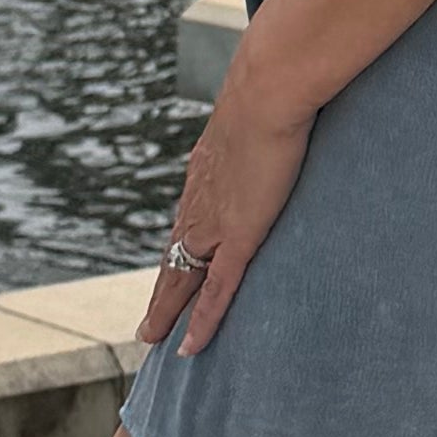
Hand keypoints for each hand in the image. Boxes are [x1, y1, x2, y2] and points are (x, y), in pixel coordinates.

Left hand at [147, 52, 318, 358]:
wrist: (267, 92)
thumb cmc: (273, 90)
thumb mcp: (263, 111)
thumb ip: (266, 124)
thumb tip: (286, 109)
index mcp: (204, 173)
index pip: (186, 221)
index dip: (178, 249)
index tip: (172, 266)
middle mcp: (199, 202)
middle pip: (173, 257)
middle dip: (162, 291)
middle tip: (149, 321)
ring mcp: (215, 223)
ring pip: (182, 279)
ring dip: (168, 311)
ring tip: (155, 338)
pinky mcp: (237, 237)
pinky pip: (216, 291)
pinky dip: (202, 321)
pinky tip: (190, 346)